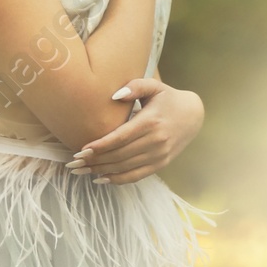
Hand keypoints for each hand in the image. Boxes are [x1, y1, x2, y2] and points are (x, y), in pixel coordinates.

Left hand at [69, 76, 203, 184]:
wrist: (194, 114)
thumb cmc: (168, 98)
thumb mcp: (154, 86)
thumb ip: (134, 86)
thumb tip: (114, 96)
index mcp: (150, 122)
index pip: (120, 138)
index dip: (100, 146)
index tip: (81, 150)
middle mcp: (155, 141)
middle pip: (119, 155)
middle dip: (94, 161)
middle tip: (73, 164)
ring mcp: (159, 155)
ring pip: (125, 168)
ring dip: (101, 171)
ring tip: (81, 171)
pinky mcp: (161, 164)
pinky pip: (136, 176)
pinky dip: (117, 179)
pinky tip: (100, 179)